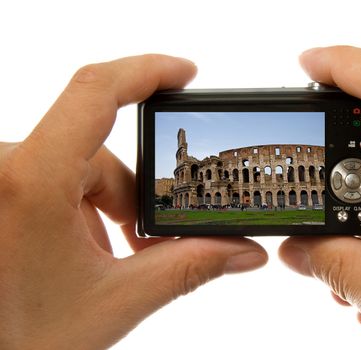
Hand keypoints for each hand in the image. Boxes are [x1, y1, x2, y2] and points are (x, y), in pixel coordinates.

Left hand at [0, 55, 266, 348]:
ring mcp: (1, 177)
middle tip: (143, 248)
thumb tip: (241, 248)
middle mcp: (5, 169)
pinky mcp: (1, 188)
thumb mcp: (115, 301)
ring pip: (78, 169)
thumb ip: (188, 268)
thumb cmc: (17, 340)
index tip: (186, 74)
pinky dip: (79, 209)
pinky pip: (53, 179)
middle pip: (99, 154)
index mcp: (31, 183)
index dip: (148, 71)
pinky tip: (79, 253)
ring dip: (104, 210)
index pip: (95, 91)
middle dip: (133, 199)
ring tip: (104, 261)